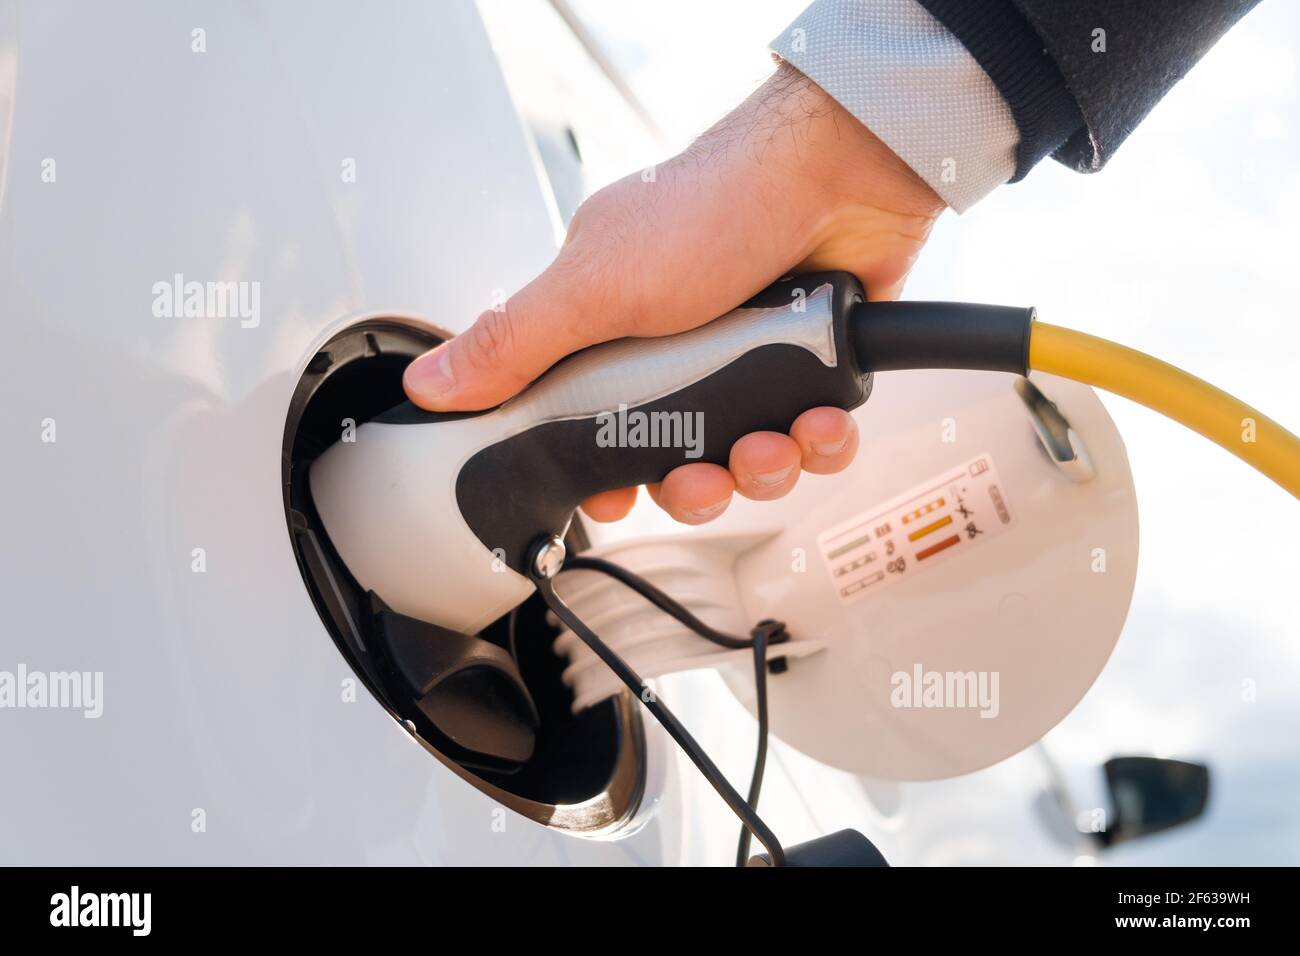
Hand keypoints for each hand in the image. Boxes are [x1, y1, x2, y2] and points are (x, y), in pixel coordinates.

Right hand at [403, 63, 943, 523]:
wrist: (839, 170)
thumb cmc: (716, 206)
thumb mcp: (592, 287)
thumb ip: (513, 343)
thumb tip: (429, 383)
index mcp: (613, 328)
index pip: (595, 426)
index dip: (608, 473)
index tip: (620, 495)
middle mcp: (681, 346)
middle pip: (677, 457)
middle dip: (694, 483)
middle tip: (704, 474)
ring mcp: (751, 355)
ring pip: (747, 456)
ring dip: (761, 466)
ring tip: (772, 440)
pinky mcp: (811, 364)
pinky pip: (812, 436)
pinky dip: (818, 442)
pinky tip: (818, 423)